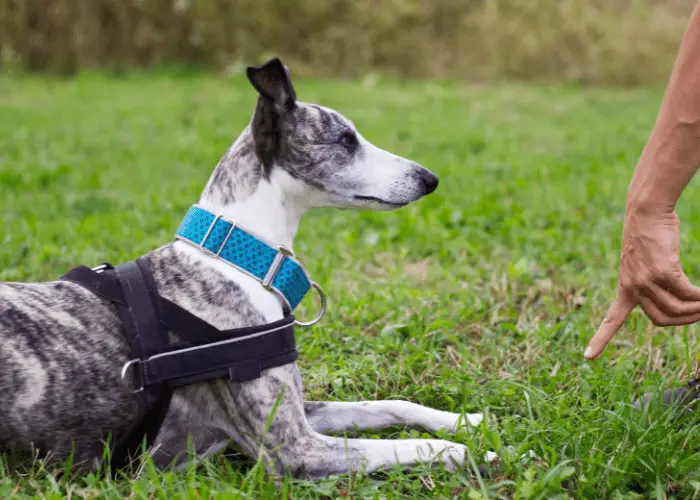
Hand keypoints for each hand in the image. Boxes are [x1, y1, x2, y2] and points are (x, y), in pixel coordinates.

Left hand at [585, 204, 699, 358]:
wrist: (645, 212)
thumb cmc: (649, 236)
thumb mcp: (643, 264)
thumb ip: (651, 284)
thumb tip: (676, 304)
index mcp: (625, 288)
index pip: (611, 319)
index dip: (600, 339)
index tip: (587, 358)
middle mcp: (632, 287)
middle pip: (661, 320)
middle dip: (684, 321)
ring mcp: (646, 280)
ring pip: (677, 310)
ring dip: (698, 310)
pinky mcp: (663, 271)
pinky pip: (688, 294)